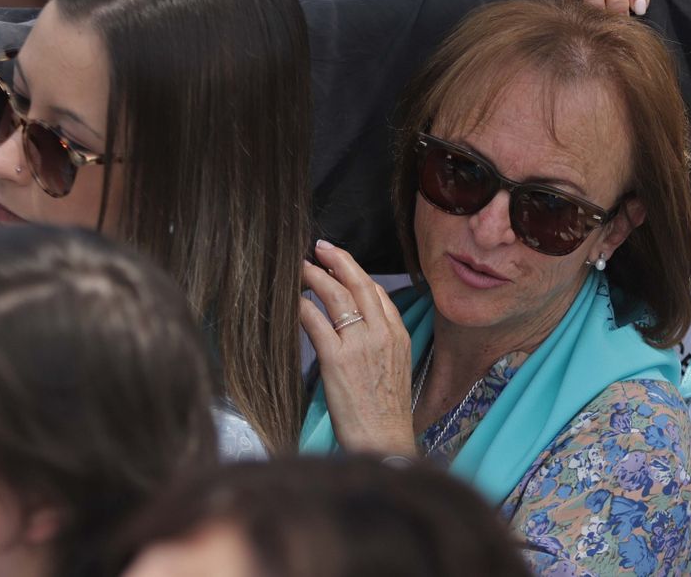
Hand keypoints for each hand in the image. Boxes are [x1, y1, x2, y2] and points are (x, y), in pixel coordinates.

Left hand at [298, 241, 415, 456]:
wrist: (384, 442)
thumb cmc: (386, 414)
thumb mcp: (395, 370)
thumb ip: (381, 344)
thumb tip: (359, 326)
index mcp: (398, 336)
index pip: (378, 292)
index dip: (357, 273)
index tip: (340, 265)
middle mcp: (382, 334)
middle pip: (359, 284)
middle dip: (337, 260)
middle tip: (319, 248)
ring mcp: (360, 345)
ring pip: (336, 296)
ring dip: (316, 277)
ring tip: (300, 268)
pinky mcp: (337, 360)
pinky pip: (316, 321)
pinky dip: (302, 306)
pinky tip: (292, 301)